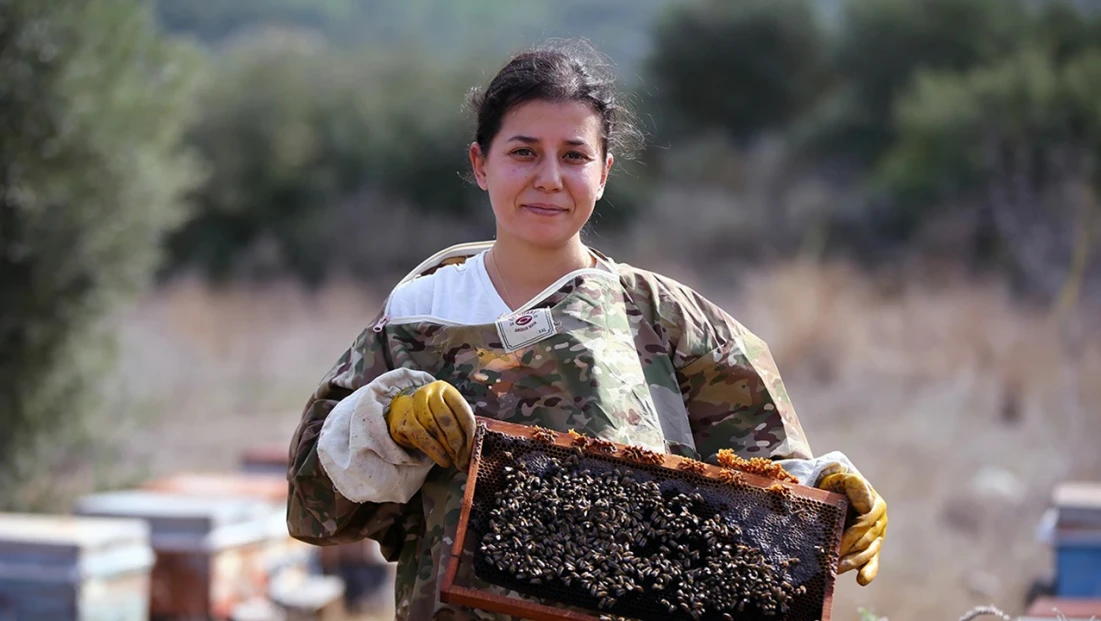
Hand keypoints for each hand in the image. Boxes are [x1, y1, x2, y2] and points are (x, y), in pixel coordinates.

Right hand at [386, 380, 475, 469]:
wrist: (402, 410)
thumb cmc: (431, 413)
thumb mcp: (447, 410)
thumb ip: (460, 423)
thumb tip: (474, 446)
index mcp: (444, 388)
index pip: (463, 412)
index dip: (471, 433)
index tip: (475, 449)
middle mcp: (427, 393)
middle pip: (447, 420)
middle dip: (458, 443)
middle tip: (465, 458)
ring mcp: (413, 406)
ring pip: (434, 430)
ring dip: (447, 448)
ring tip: (455, 460)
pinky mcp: (404, 421)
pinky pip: (422, 438)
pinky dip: (435, 451)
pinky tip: (443, 460)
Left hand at [816, 464, 886, 585]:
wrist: (834, 491)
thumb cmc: (835, 486)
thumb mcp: (840, 479)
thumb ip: (853, 484)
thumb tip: (866, 505)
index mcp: (875, 503)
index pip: (865, 522)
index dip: (851, 532)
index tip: (835, 540)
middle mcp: (879, 520)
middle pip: (864, 539)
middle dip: (847, 549)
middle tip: (829, 557)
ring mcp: (877, 535)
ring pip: (867, 552)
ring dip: (851, 562)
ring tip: (834, 569)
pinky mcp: (872, 547)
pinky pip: (873, 561)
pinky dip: (868, 571)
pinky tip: (861, 580)